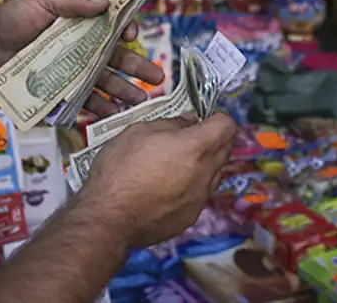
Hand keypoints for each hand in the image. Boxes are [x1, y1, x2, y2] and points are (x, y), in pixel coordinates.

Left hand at [0, 0, 164, 116]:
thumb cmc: (15, 15)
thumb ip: (74, 0)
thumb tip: (105, 3)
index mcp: (87, 22)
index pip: (117, 27)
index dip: (128, 31)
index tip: (131, 36)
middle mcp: (87, 47)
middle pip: (119, 58)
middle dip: (139, 69)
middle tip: (158, 78)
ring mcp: (77, 69)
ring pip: (107, 82)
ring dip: (124, 92)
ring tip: (139, 102)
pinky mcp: (63, 88)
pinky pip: (85, 100)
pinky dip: (98, 108)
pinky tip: (112, 115)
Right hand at [86, 114, 236, 248]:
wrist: (108, 218)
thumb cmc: (120, 170)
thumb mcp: (139, 131)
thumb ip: (171, 123)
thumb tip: (188, 121)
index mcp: (195, 148)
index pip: (227, 126)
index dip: (217, 118)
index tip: (202, 118)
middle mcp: (205, 174)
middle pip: (225, 149)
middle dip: (212, 139)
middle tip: (188, 138)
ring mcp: (200, 198)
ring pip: (214, 174)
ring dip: (203, 165)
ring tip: (175, 165)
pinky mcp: (190, 217)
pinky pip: (199, 195)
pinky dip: (190, 187)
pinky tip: (166, 189)